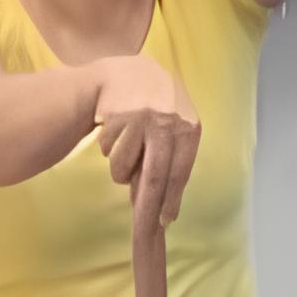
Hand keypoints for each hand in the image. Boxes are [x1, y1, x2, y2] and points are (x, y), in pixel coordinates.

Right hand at [89, 57, 201, 224]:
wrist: (130, 71)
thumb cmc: (160, 106)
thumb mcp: (178, 125)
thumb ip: (174, 156)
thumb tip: (162, 199)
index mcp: (188, 129)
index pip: (180, 172)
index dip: (171, 199)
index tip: (165, 220)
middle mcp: (166, 125)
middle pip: (155, 176)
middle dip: (148, 205)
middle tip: (145, 224)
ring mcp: (139, 121)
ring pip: (123, 167)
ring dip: (120, 172)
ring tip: (126, 156)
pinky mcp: (115, 118)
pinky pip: (108, 151)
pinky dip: (109, 152)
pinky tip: (116, 135)